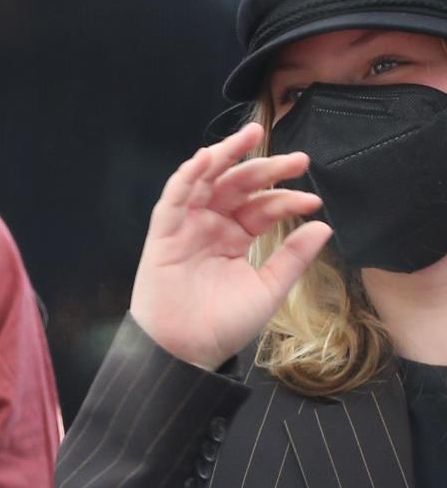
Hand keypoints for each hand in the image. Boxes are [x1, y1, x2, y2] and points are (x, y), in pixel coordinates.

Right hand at [129, 122, 331, 371]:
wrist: (184, 352)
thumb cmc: (222, 326)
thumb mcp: (268, 289)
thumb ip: (293, 257)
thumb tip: (323, 226)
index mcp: (236, 237)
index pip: (263, 206)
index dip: (287, 199)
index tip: (312, 202)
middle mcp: (212, 225)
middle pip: (239, 185)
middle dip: (267, 168)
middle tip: (298, 160)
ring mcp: (187, 226)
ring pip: (207, 180)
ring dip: (226, 154)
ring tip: (251, 135)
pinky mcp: (164, 234)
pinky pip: (174, 198)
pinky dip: (187, 176)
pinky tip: (207, 158)